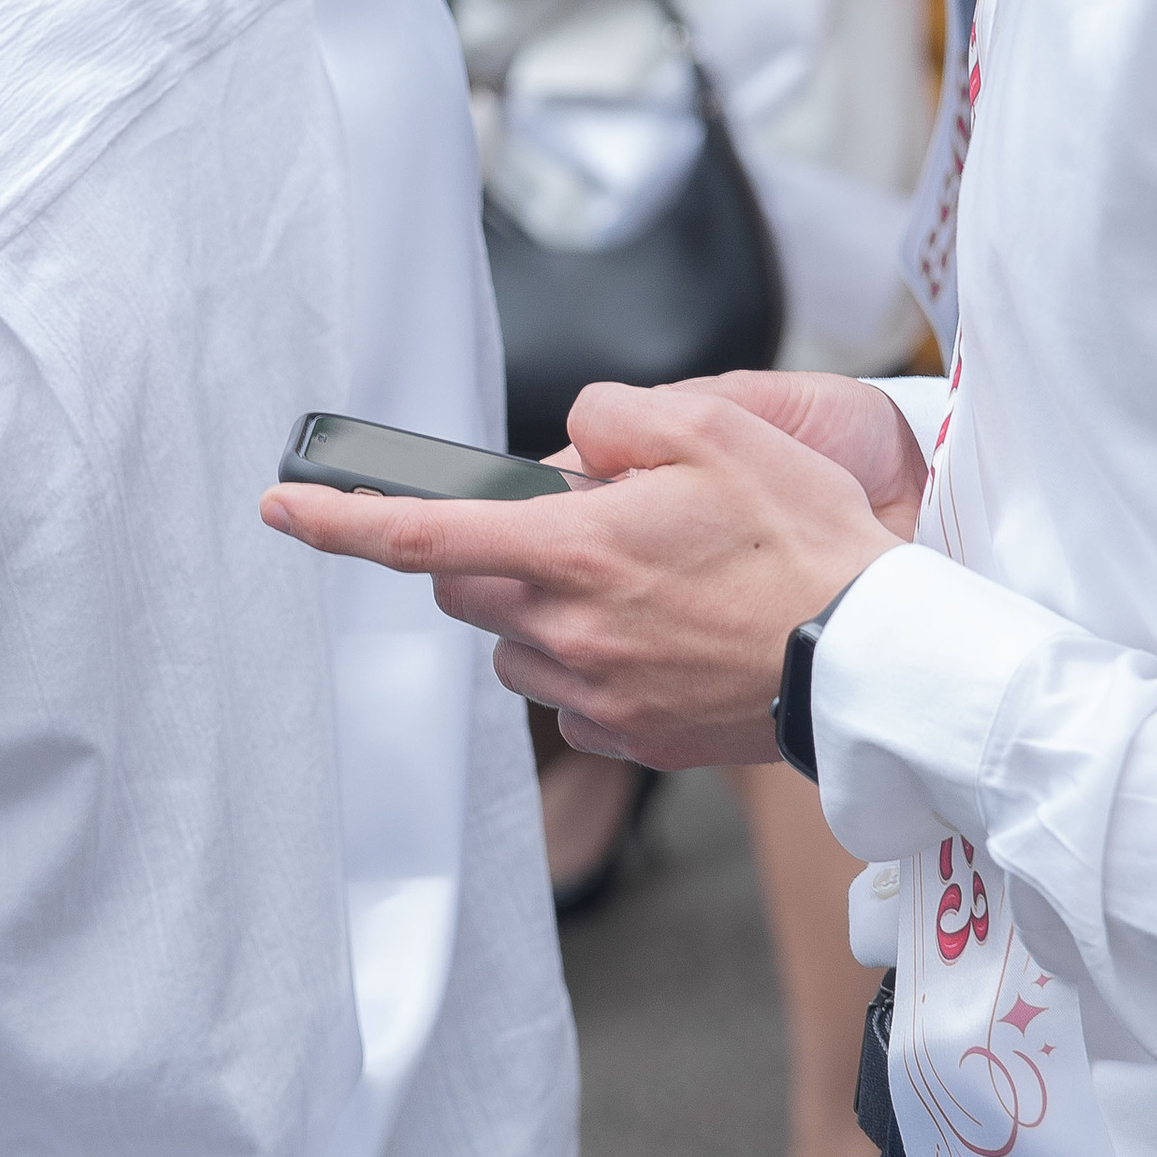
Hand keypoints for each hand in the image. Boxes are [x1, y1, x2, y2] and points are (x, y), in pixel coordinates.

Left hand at [261, 374, 905, 764]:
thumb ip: (615, 418)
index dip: (339, 520)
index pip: (421, 538)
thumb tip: (568, 441)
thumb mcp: (716, 430)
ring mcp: (595, 694)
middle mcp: (566, 632)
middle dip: (491, 556)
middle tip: (581, 530)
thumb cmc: (802, 541)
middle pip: (465, 592)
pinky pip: (572, 696)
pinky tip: (666, 641)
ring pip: (517, 647)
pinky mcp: (630, 738)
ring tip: (646, 589)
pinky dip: (594, 664)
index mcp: (573, 552)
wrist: (874, 657)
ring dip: (549, 612)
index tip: (282, 506)